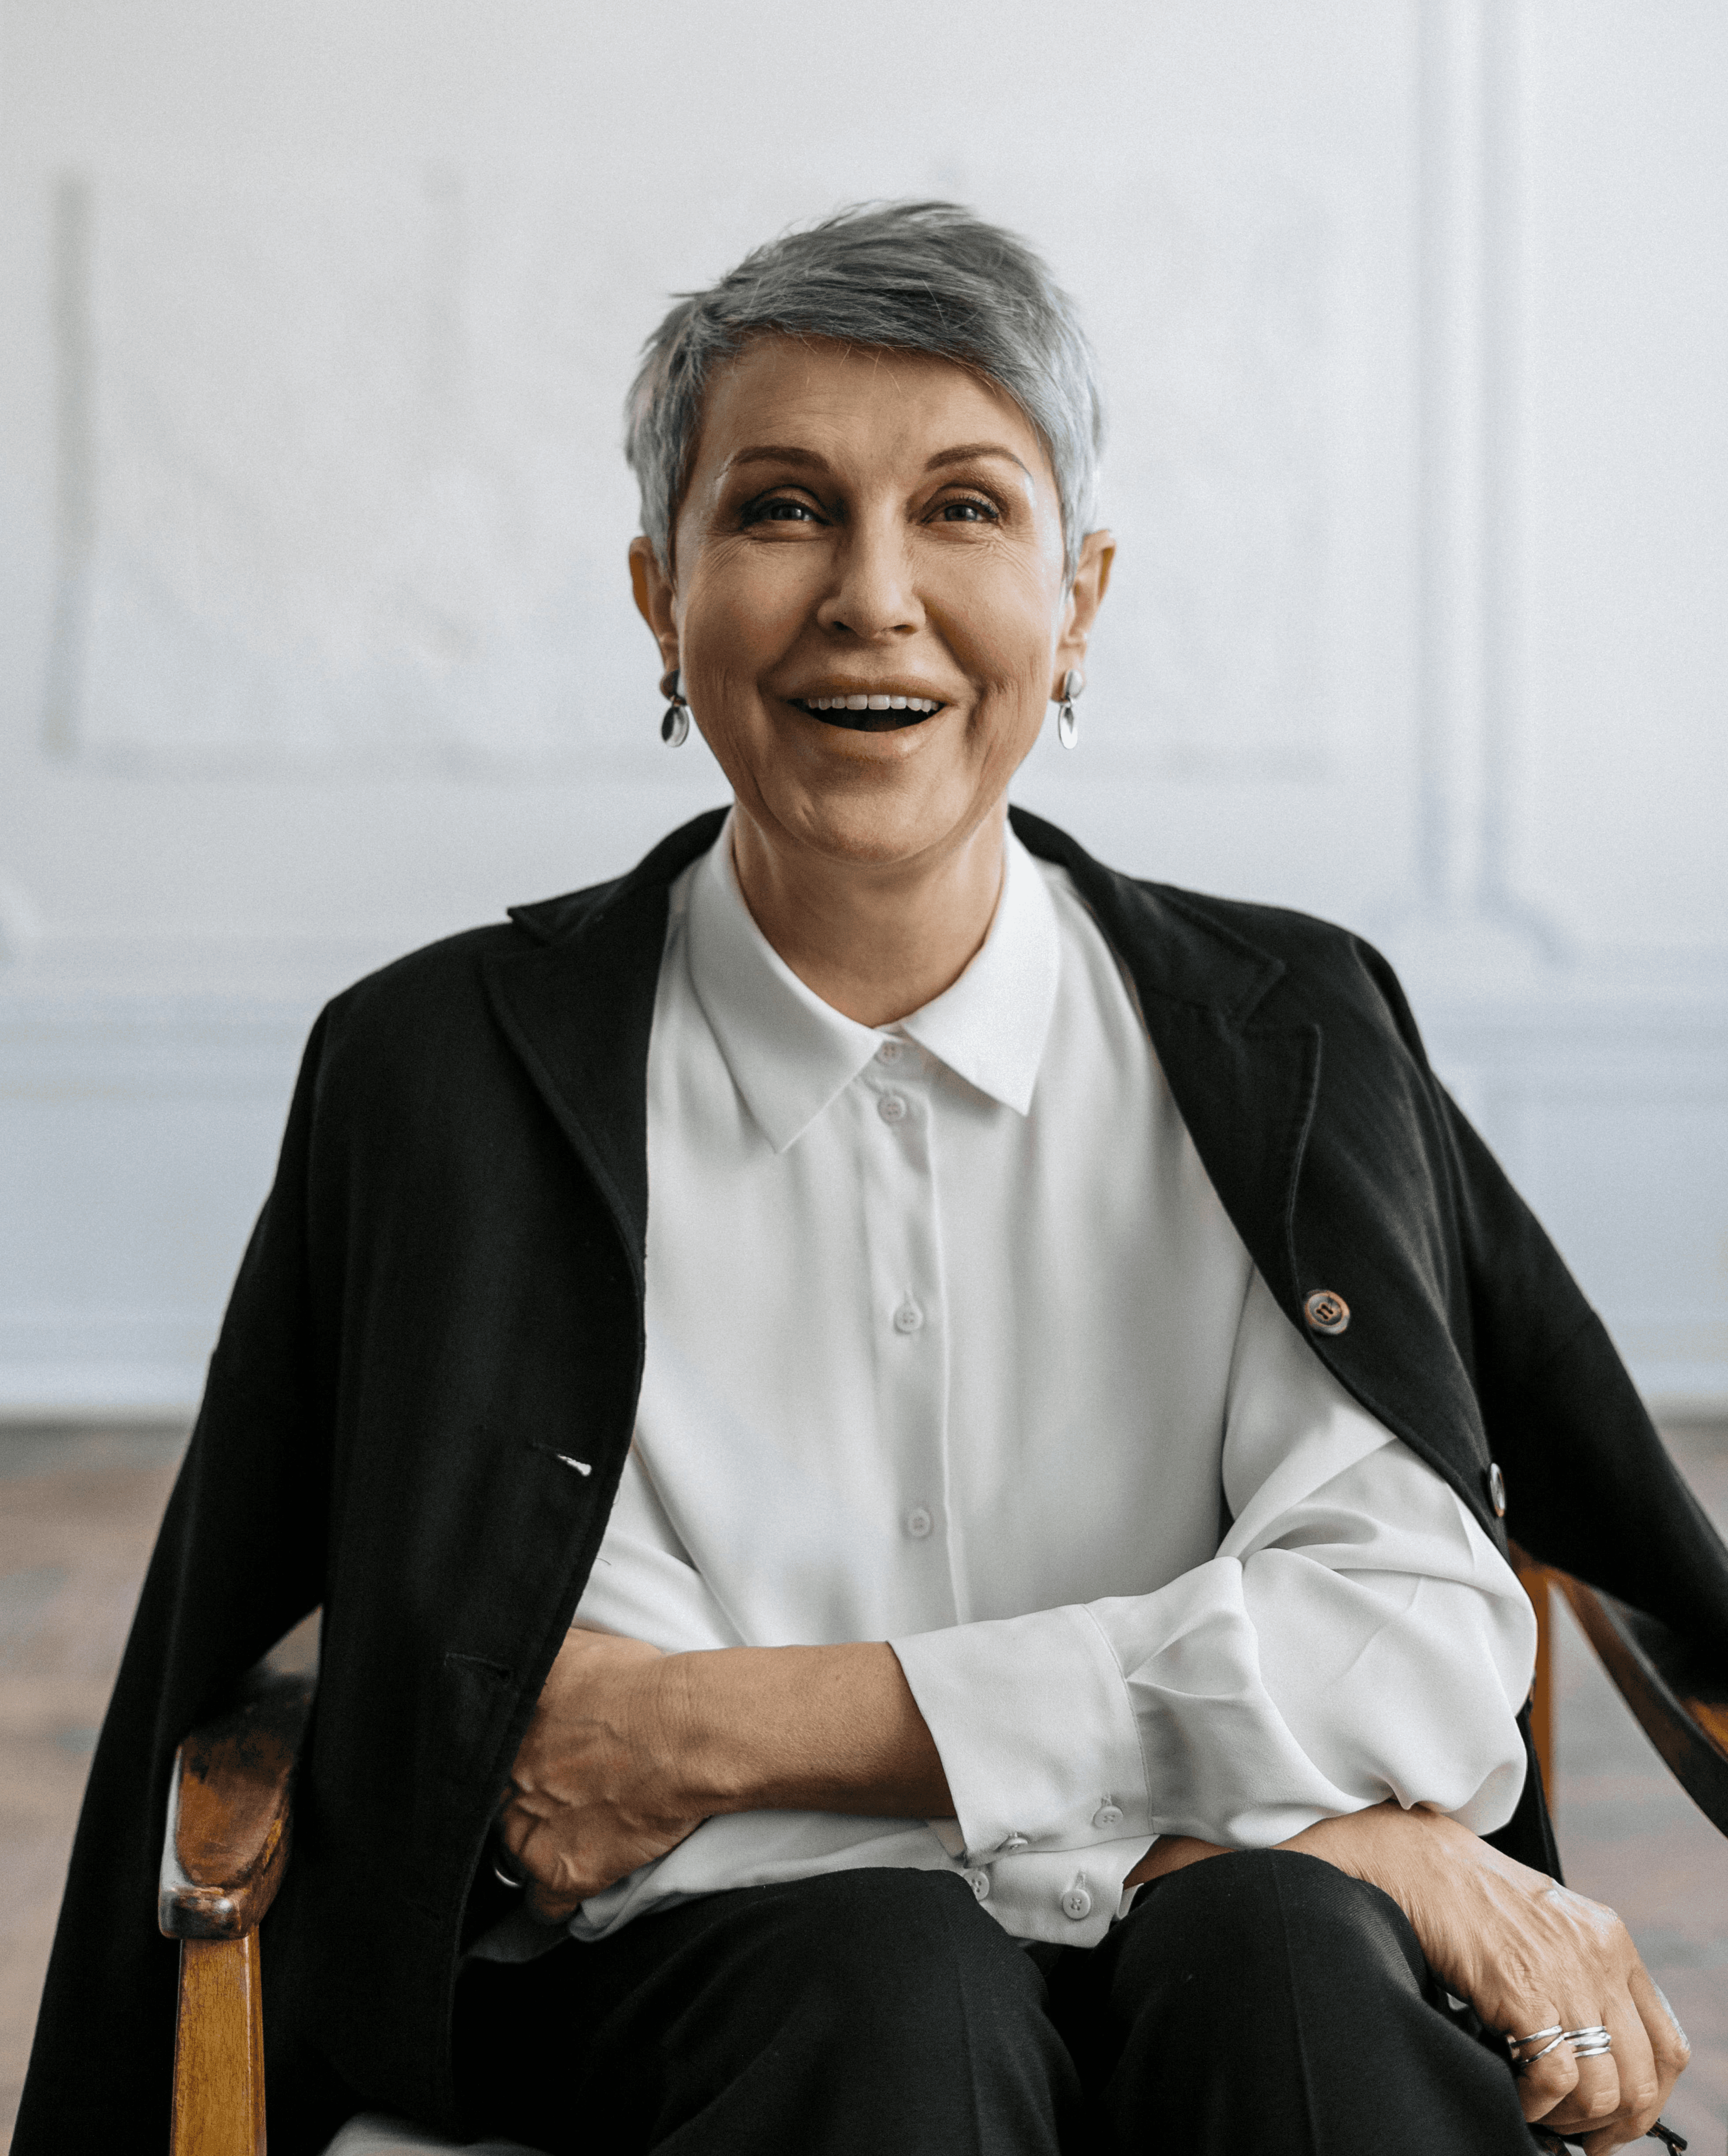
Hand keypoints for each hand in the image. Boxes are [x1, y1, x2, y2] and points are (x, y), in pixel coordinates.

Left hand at [499, 1628, 703, 1922]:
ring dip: (535, 1843)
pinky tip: (571, 1879)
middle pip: (495, 1803)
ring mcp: (528, 1832)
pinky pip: (543, 1906)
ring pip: (513, 1852)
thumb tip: (510, 1642)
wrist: (681, 1731)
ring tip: (573, 1826)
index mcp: (500, 1729)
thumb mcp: (568, 1645)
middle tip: (558, 1789)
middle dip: (520, 1799)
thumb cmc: (637, 1682)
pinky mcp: (563, 1873)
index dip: (503, 1763)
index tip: (523, 1763)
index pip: (477, 1758)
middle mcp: (503, 1784)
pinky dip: (554, 1900)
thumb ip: (532, 1658)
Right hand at [1320, 1806, 1688, 2154]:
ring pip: (1603, 2089)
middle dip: (1613, 2123)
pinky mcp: (1524, 1991)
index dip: (1648, 2098)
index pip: (1667, 2046)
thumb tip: (1596, 2054)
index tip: (1618, 2118)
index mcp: (1612, 1941)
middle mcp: (1601, 1959)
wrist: (1419, 1863)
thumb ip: (1584, 1975)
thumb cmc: (1472, 1897)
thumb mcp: (1550, 1926)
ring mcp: (1565, 1976)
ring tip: (1541, 2112)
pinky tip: (1515, 2093)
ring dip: (1571, 2118)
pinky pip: (1555, 2079)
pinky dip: (1537, 2104)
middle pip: (1642, 2078)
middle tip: (1581, 2135)